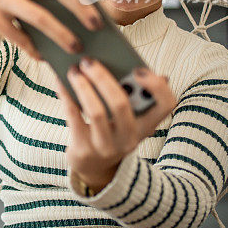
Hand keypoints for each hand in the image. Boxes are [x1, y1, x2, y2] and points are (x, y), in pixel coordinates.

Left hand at [53, 57, 176, 190]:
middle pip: (121, 104)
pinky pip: (73, 116)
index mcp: (146, 125)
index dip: (156, 85)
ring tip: (73, 69)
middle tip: (88, 60)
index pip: (166, 104)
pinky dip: (66, 94)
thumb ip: (131, 94)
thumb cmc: (111, 130)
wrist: (94, 167)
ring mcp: (106, 146)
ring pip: (96, 111)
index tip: (137, 68)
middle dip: (102, 78)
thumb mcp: (127, 119)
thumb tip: (130, 65)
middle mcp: (130, 138)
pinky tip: (60, 81)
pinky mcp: (83, 149)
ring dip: (82, 86)